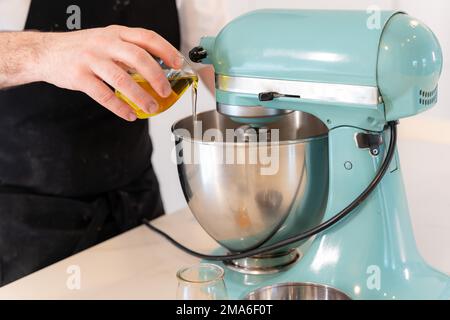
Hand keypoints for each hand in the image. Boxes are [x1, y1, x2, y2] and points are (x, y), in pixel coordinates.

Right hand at [38, 26, 182, 120]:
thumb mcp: (107, 42)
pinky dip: (119, 107)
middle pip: (138, 57)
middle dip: (157, 76)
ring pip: (121, 79)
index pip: (147, 37)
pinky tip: (130, 115)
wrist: (47, 52)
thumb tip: (157, 72)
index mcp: (116, 33)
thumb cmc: (82, 49)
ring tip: (152, 107)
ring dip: (140, 96)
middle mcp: (105, 43)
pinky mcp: (79, 77)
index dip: (166, 50)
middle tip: (166, 91)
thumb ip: (130, 53)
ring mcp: (90, 59)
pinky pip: (103, 95)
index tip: (179, 63)